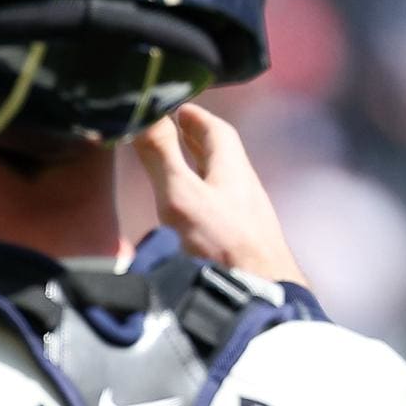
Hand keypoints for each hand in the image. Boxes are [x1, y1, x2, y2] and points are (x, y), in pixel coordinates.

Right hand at [133, 104, 309, 288]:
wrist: (261, 297)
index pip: (216, 131)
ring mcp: (248, 219)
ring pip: (221, 184)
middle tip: (173, 131)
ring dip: (199, 172)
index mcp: (233, 169)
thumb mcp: (181, 195)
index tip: (175, 108)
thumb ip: (161, 156)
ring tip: (175, 171)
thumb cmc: (221, 243)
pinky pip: (221, 210)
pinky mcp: (245, 245)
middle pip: (221, 156)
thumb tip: (144, 112)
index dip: (195, 116)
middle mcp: (245, 189)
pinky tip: (191, 217)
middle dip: (196, 141)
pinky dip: (203, 201)